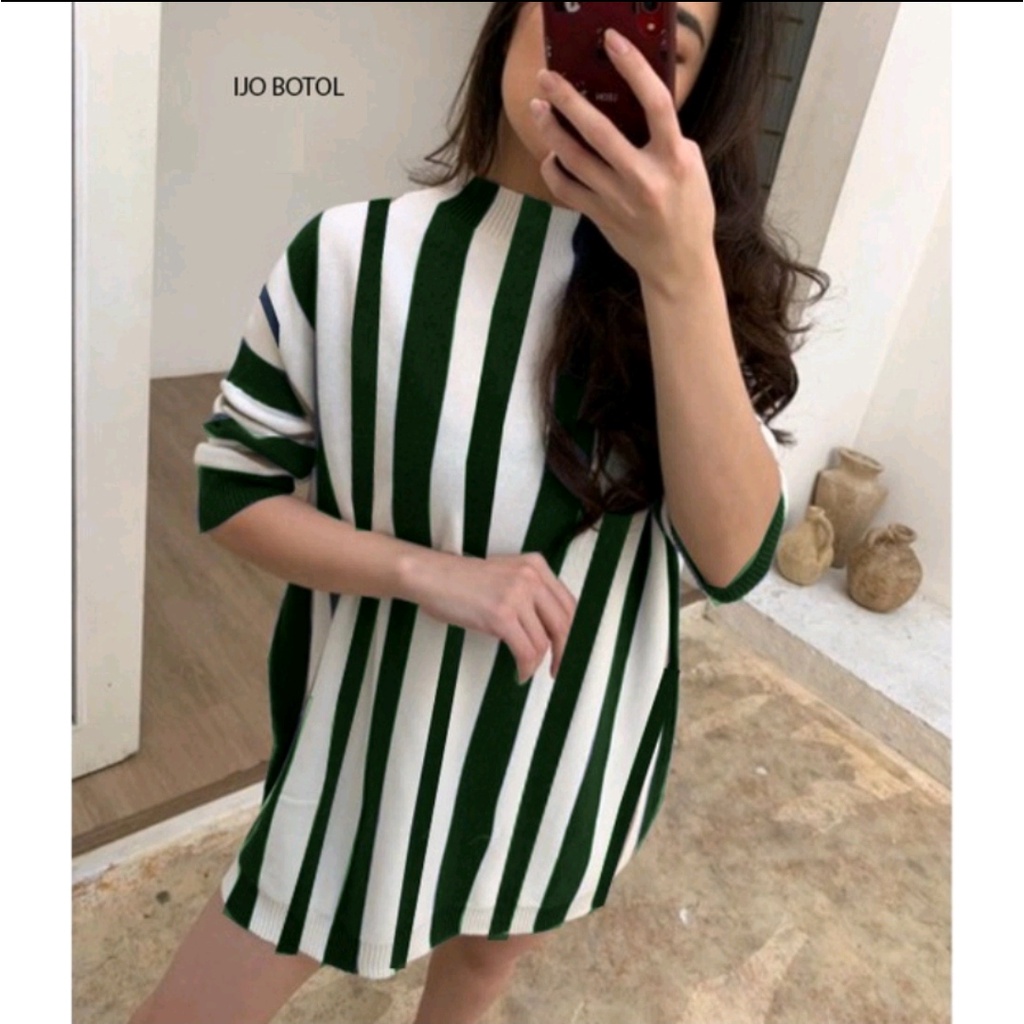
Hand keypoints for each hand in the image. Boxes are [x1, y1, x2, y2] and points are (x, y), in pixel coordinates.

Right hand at [404, 548, 577, 684]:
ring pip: (544, 641)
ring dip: (538, 663)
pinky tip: (520, 673)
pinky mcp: (501, 615)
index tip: (568, 650)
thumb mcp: (505, 575)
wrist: (430, 575)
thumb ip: (530, 592)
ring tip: (527, 670)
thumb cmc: (462, 581)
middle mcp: (531, 577)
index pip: (569, 604)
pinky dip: (526, 668)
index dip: (573, 632)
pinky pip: (526, 651)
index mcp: (536, 565)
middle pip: (564, 623)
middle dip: (564, 653)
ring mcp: (517, 595)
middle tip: (558, 670)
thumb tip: (550, 629)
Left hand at [529, 26, 717, 289]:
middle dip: (568, 99)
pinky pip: (566, 188)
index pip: (655, 104)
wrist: (677, 265)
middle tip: (547, 77)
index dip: (633, 68)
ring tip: (537, 106)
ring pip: (573, 159)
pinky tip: (550, 154)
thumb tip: (637, 105)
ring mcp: (617, 200)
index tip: (612, 43)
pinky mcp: (599, 216)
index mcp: (674, 160)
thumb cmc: (689, 212)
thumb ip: (669, 138)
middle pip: (598, 131)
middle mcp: (644, 179)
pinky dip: (553, 169)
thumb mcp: (692, 168)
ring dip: (551, 129)